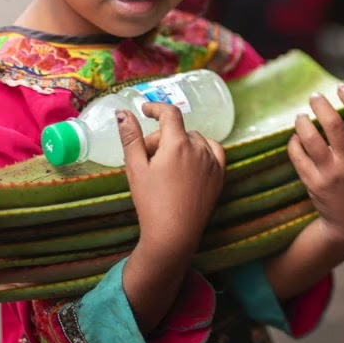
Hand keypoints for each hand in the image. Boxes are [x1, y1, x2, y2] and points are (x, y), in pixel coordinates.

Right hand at [118, 103, 225, 332]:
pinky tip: (190, 162)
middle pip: (178, 131)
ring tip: (165, 165)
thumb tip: (123, 112)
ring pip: (195, 140)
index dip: (156, 108)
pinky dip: (201, 150)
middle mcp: (199, 148)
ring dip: (180, 144)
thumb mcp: (135, 168)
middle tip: (145, 158)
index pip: (170, 113)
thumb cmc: (151, 202)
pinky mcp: (220, 175)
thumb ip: (130, 137)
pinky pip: (213, 151)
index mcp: (177, 143)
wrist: (174, 234)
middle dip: (161, 138)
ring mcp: (212, 162)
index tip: (146, 110)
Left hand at [287, 84, 343, 255]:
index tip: (342, 87)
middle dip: (322, 105)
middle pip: (334, 125)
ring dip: (302, 122)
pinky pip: (297, 157)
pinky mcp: (313, 184)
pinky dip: (294, 143)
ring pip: (311, 139)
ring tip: (301, 116)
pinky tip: (296, 139)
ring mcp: (330, 174)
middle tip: (315, 97)